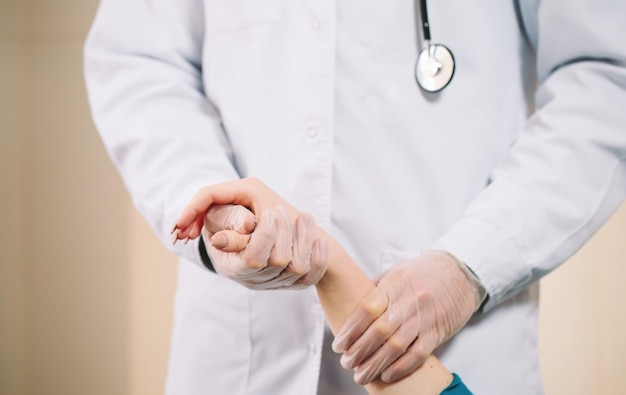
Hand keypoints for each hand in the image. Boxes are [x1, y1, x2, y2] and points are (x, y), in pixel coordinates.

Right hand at [173, 178, 327, 288]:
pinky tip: (317, 240)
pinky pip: (311, 277)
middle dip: (284, 230)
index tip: (269, 212)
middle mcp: (252, 278)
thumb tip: (248, 225)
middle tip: (279, 209)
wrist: (242, 229)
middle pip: (278, 261)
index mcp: (230, 264)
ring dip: (304, 238)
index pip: (252, 258)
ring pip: (298, 268)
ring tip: (304, 217)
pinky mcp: (291, 283)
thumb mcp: (218, 213)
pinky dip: (318, 257)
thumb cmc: (227, 218)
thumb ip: (226, 217)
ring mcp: (273, 282)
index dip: (265, 234)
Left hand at [331, 251, 480, 384]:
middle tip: (346, 363)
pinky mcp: (437, 331)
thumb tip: (350, 306)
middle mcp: (409, 301)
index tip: (338, 344)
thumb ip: (376, 290)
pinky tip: (386, 374)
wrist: (460, 272)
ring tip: (360, 375)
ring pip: (396, 346)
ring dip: (375, 364)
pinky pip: (417, 353)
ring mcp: (424, 317)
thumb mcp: (397, 273)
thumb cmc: (423, 272)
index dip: (350, 330)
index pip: (367, 309)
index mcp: (394, 284)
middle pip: (379, 331)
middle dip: (359, 351)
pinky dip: (401, 367)